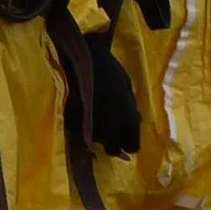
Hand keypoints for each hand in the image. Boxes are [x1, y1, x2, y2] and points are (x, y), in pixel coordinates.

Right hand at [86, 42, 143, 156]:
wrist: (82, 59)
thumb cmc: (110, 70)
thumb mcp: (128, 88)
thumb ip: (132, 110)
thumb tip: (138, 121)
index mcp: (126, 120)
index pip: (132, 146)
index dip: (131, 140)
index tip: (128, 133)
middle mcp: (109, 129)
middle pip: (113, 150)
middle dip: (114, 142)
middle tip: (113, 129)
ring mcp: (89, 127)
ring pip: (97, 141)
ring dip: (99, 133)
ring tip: (98, 115)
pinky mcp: (72, 123)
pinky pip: (82, 133)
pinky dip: (86, 127)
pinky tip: (87, 112)